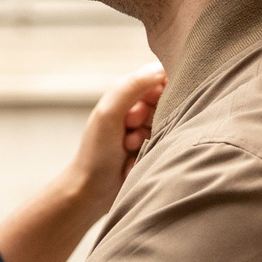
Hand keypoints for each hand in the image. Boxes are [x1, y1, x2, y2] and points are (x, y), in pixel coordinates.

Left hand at [64, 63, 165, 225]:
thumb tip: (161, 70)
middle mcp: (137, 107)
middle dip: (150, 118)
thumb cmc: (96, 152)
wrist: (92, 191)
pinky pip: (167, 141)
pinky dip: (152, 150)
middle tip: (128, 131)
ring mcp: (146, 127)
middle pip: (167, 100)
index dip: (157, 92)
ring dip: (149, 136)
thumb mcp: (109, 113)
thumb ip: (132, 87)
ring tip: (129, 147)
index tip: (141, 109)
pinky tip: (134, 159)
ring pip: (169, 123)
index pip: (159, 76)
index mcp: (125, 92)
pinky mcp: (153, 146)